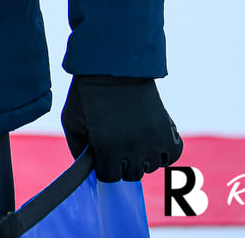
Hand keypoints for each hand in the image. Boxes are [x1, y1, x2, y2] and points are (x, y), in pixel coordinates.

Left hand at [61, 74, 182, 181]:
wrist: (115, 66)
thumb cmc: (88, 93)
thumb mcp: (72, 121)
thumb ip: (78, 149)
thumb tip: (88, 166)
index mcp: (107, 149)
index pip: (109, 177)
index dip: (104, 165)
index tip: (102, 152)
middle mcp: (133, 150)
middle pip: (131, 174)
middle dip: (122, 162)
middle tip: (118, 142)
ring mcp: (153, 141)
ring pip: (151, 166)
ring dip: (142, 156)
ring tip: (133, 136)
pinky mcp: (168, 131)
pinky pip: (173, 156)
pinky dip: (164, 152)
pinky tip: (153, 140)